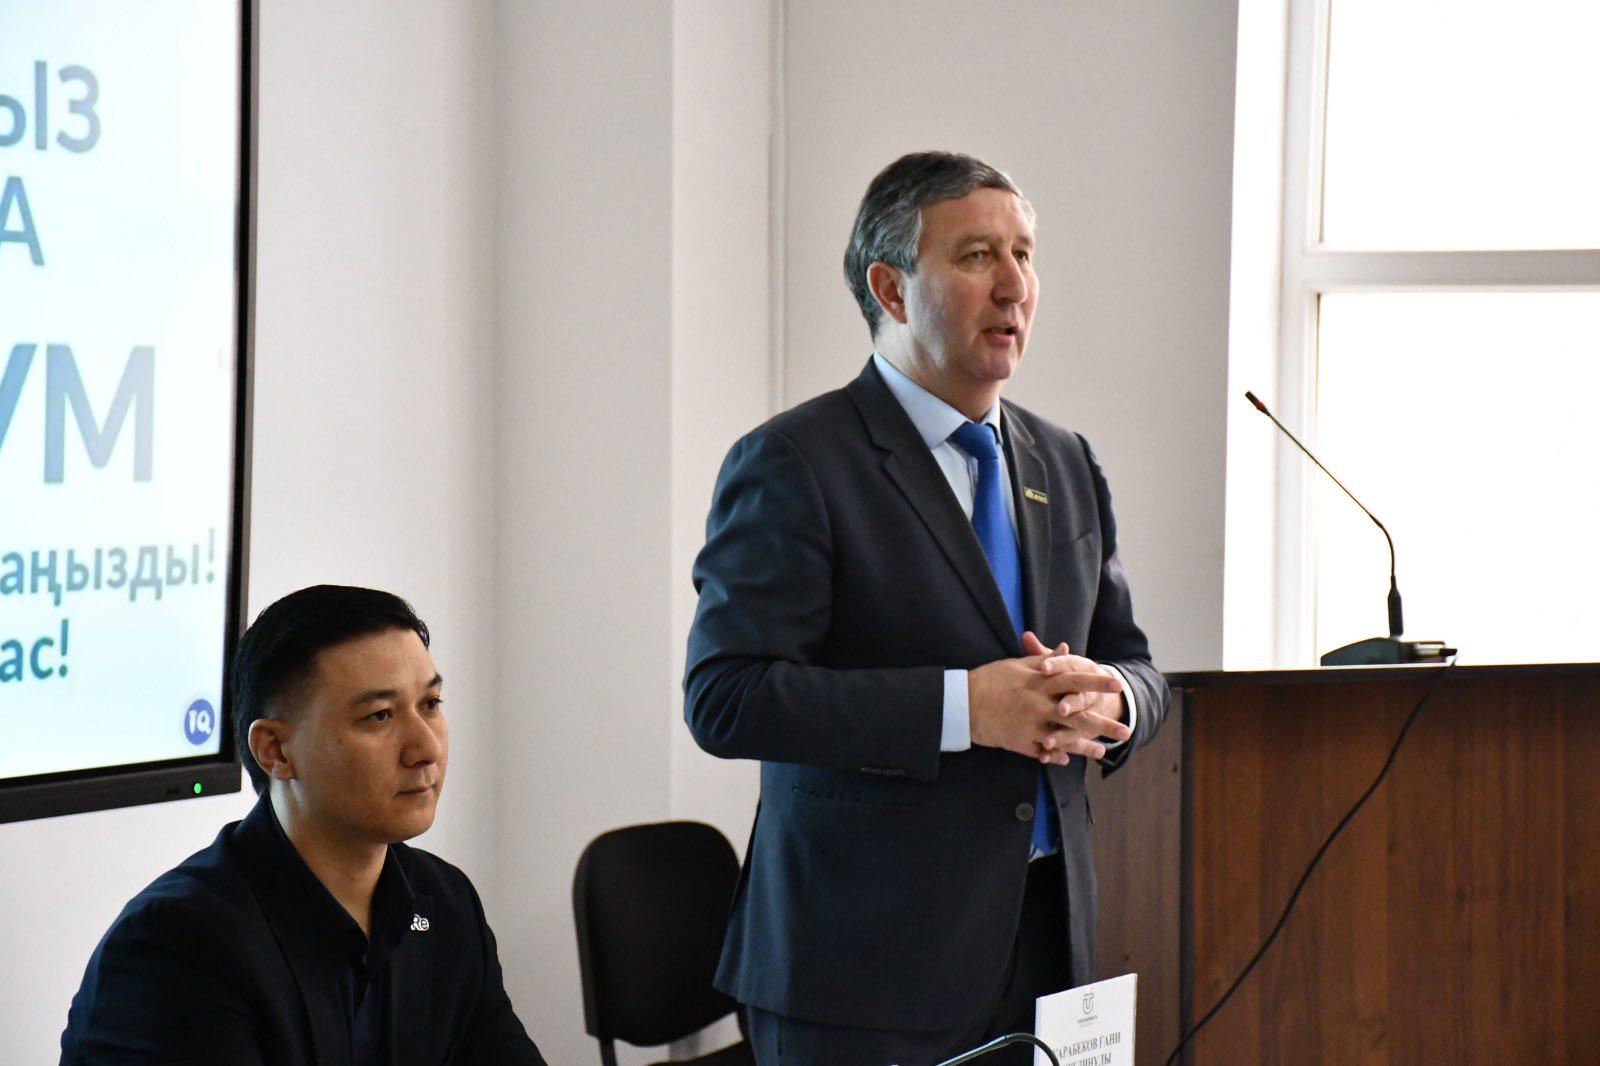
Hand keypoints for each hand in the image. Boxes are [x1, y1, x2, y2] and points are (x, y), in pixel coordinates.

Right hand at [968, 631, 1125, 764]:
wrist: (963, 702)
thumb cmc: (990, 679)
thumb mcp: (1018, 665)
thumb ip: (1045, 660)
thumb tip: (1066, 649)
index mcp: (1041, 682)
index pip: (1076, 679)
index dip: (1098, 682)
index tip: (1117, 684)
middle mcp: (1041, 704)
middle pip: (1079, 715)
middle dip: (1103, 723)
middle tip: (1125, 731)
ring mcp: (1032, 725)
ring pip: (1066, 738)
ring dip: (1086, 746)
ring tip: (1103, 752)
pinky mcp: (1021, 742)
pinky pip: (1044, 752)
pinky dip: (1057, 755)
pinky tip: (1069, 759)